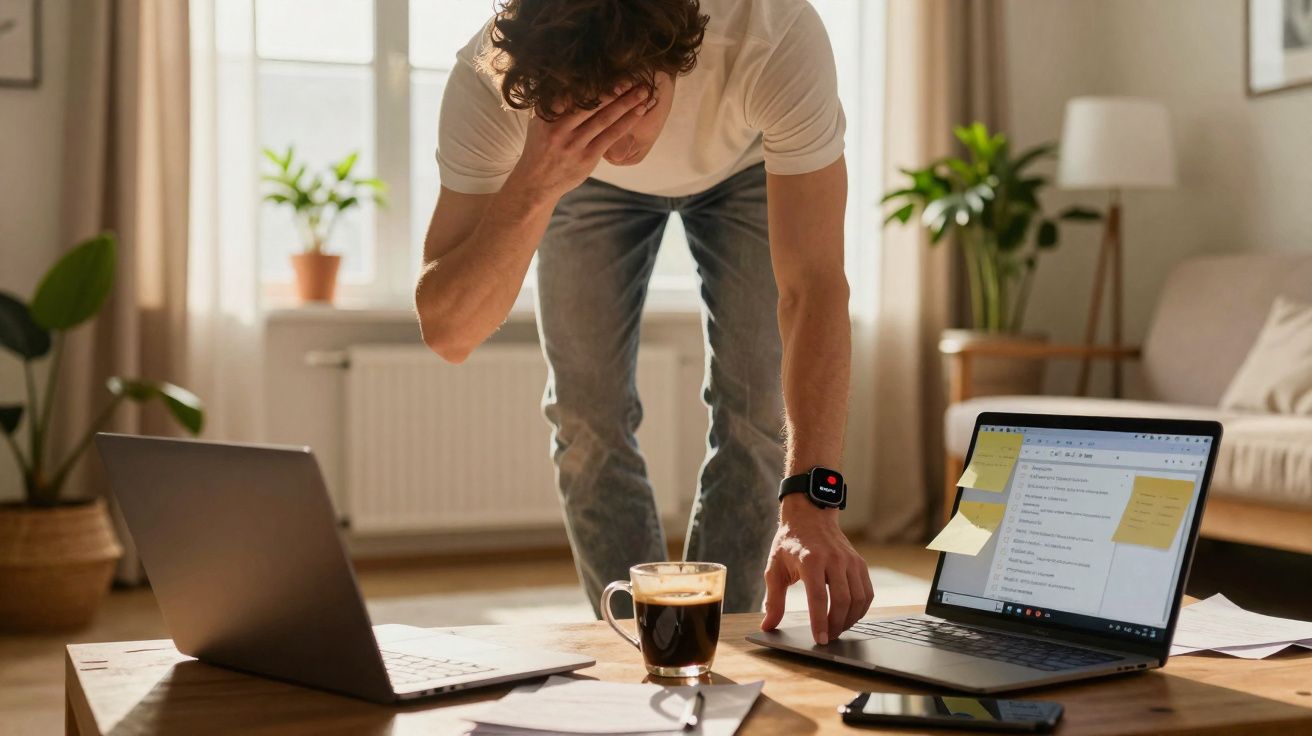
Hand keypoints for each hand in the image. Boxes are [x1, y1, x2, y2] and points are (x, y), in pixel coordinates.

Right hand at [504, 85, 650, 201]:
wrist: (535, 183)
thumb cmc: (539, 149)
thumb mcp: (538, 123)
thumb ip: (553, 104)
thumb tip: (571, 80)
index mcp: (547, 115)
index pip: (572, 93)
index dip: (593, 81)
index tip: (611, 70)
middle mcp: (559, 128)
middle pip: (591, 103)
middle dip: (614, 89)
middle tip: (633, 77)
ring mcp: (574, 144)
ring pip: (604, 118)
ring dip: (626, 104)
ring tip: (643, 92)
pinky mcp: (587, 158)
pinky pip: (611, 136)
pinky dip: (626, 122)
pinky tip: (639, 112)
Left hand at [760, 496, 873, 643]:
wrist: (809, 516)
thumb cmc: (789, 544)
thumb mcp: (774, 568)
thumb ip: (773, 600)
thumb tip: (768, 626)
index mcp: (810, 559)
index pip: (819, 597)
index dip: (820, 621)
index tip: (819, 639)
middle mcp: (834, 559)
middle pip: (843, 600)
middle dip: (836, 625)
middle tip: (827, 639)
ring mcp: (850, 560)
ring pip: (858, 598)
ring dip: (849, 620)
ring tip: (836, 630)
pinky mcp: (859, 563)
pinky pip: (867, 592)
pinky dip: (860, 609)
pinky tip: (848, 617)